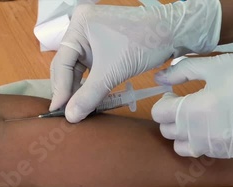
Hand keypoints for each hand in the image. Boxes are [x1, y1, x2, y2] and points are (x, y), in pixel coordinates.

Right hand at [49, 0, 221, 122]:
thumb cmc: (145, 42)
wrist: (174, 33)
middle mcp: (81, 28)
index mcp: (79, 24)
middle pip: (67, 66)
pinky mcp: (101, 45)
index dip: (60, 89)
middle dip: (68, 90)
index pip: (62, 62)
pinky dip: (90, 84)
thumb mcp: (112, 71)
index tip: (58, 110)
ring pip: (78, 69)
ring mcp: (91, 36)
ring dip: (79, 90)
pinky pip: (89, 68)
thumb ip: (88, 96)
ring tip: (77, 110)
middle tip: (66, 113)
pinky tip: (88, 100)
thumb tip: (70, 116)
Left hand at [152, 49, 232, 157]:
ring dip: (184, 134)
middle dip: (171, 118)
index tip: (171, 95)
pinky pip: (208, 151)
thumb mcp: (215, 65)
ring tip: (196, 118)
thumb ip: (182, 71)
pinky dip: (205, 141)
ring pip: (185, 147)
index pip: (159, 114)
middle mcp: (204, 134)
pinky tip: (217, 125)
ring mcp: (220, 147)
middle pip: (168, 132)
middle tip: (183, 105)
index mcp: (196, 110)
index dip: (163, 102)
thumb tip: (159, 77)